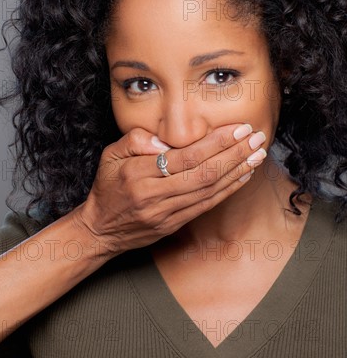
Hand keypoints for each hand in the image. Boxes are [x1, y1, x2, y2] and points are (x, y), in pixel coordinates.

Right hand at [73, 124, 266, 255]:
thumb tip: (166, 140)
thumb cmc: (108, 186)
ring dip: (237, 171)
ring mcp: (165, 213)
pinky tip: (243, 175)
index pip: (185, 157)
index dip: (216, 143)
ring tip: (258, 154)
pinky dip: (227, 190)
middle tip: (257, 137)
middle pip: (203, 174)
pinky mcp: (174, 225)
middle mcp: (154, 195)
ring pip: (208, 191)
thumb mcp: (110, 154)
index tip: (238, 129)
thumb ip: (136, 140)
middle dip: (235, 154)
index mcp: (138, 173)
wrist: (100, 229)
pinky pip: (206, 206)